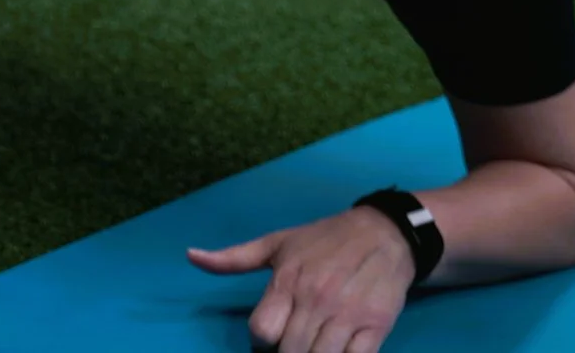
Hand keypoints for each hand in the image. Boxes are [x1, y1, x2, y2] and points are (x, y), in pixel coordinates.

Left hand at [188, 207, 416, 352]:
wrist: (384, 234)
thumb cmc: (323, 239)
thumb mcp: (276, 243)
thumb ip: (233, 258)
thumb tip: (191, 256)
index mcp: (288, 281)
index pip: (263, 329)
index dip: (260, 341)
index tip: (268, 337)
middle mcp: (316, 300)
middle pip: (291, 352)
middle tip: (290, 345)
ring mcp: (348, 316)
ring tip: (309, 347)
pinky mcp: (376, 327)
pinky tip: (334, 351)